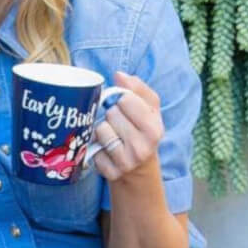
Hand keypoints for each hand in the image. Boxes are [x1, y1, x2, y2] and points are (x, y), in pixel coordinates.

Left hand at [91, 70, 163, 188]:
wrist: (140, 172)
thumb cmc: (143, 134)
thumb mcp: (150, 111)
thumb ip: (138, 89)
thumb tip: (119, 75)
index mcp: (153, 128)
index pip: (125, 99)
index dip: (120, 99)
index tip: (122, 106)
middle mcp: (141, 146)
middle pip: (111, 113)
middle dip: (111, 115)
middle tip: (117, 123)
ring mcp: (126, 162)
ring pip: (100, 130)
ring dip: (101, 130)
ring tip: (110, 135)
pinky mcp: (111, 173)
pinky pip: (93, 149)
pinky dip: (95, 147)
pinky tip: (105, 150)